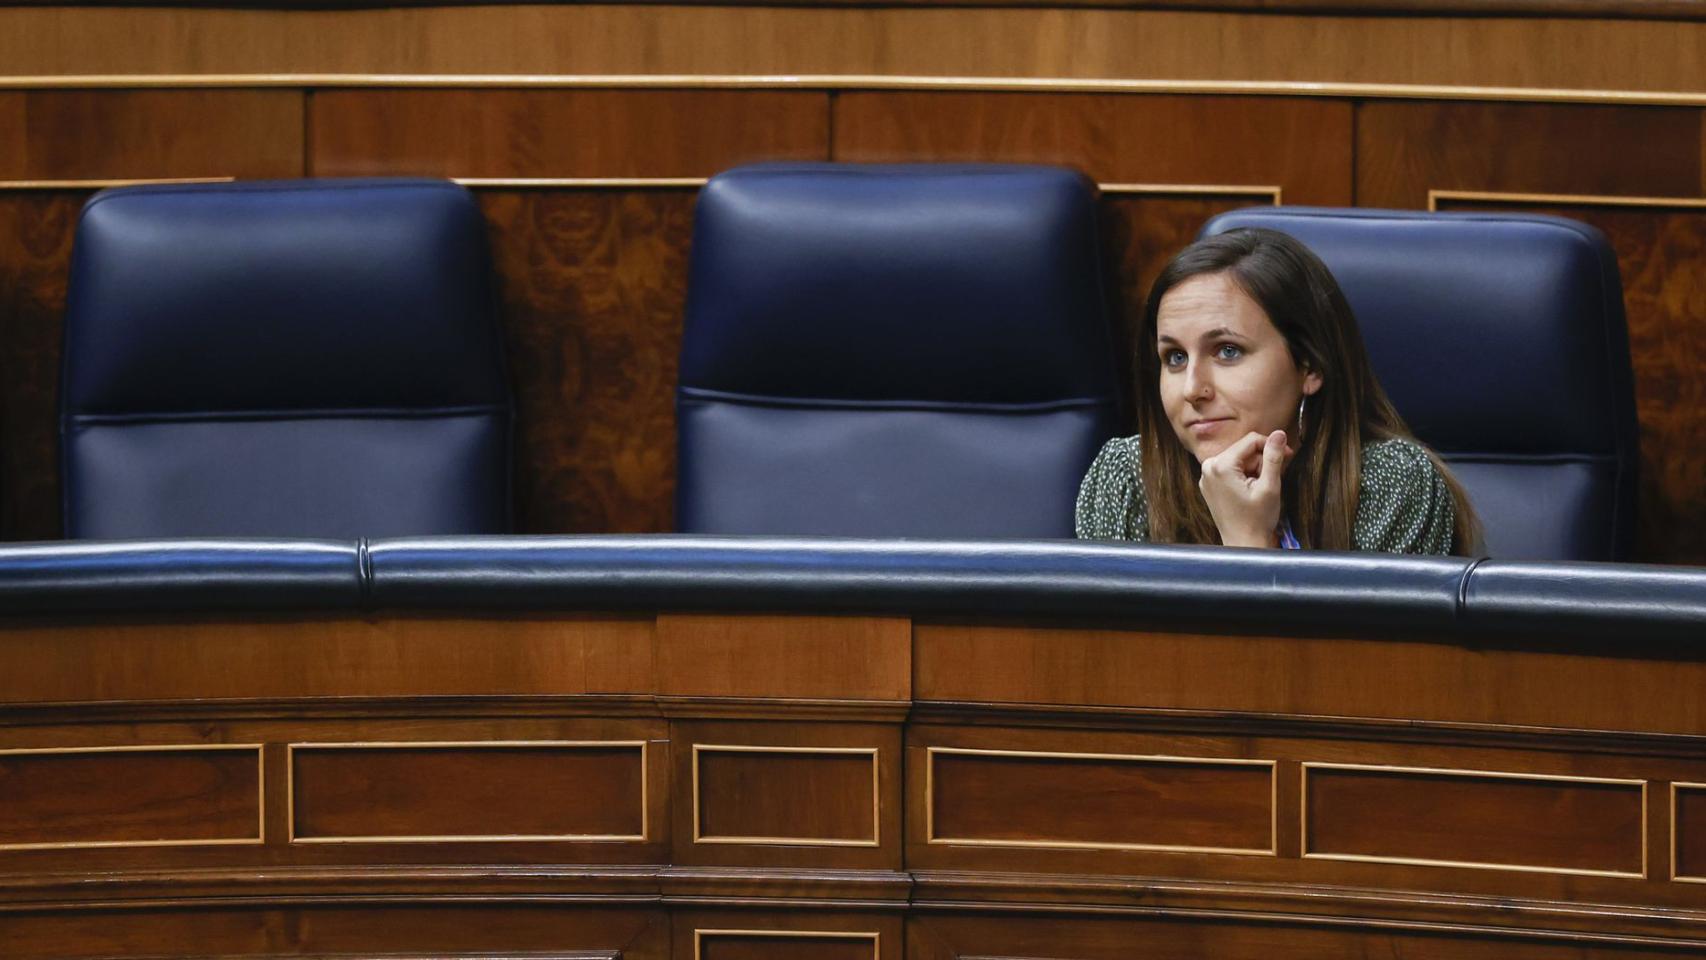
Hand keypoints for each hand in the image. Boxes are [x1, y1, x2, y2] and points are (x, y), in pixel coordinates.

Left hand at [1198, 430, 1292, 547]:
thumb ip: (1273, 457)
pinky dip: (1244, 475)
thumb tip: (1279, 433)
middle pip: (1244, 449)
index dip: (1272, 445)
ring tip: (1259, 489)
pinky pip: (1231, 469)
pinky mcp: (1210, 484)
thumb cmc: (1257, 520)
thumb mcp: (1270, 486)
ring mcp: (1206, 476)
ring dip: (1254, 469)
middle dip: (1261, 461)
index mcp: (1220, 465)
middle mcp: (1208, 467)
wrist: (1243, 544)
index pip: (1251, 440)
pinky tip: (1250, 491)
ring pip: (1239, 459)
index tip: (1287, 455)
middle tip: (1271, 480)